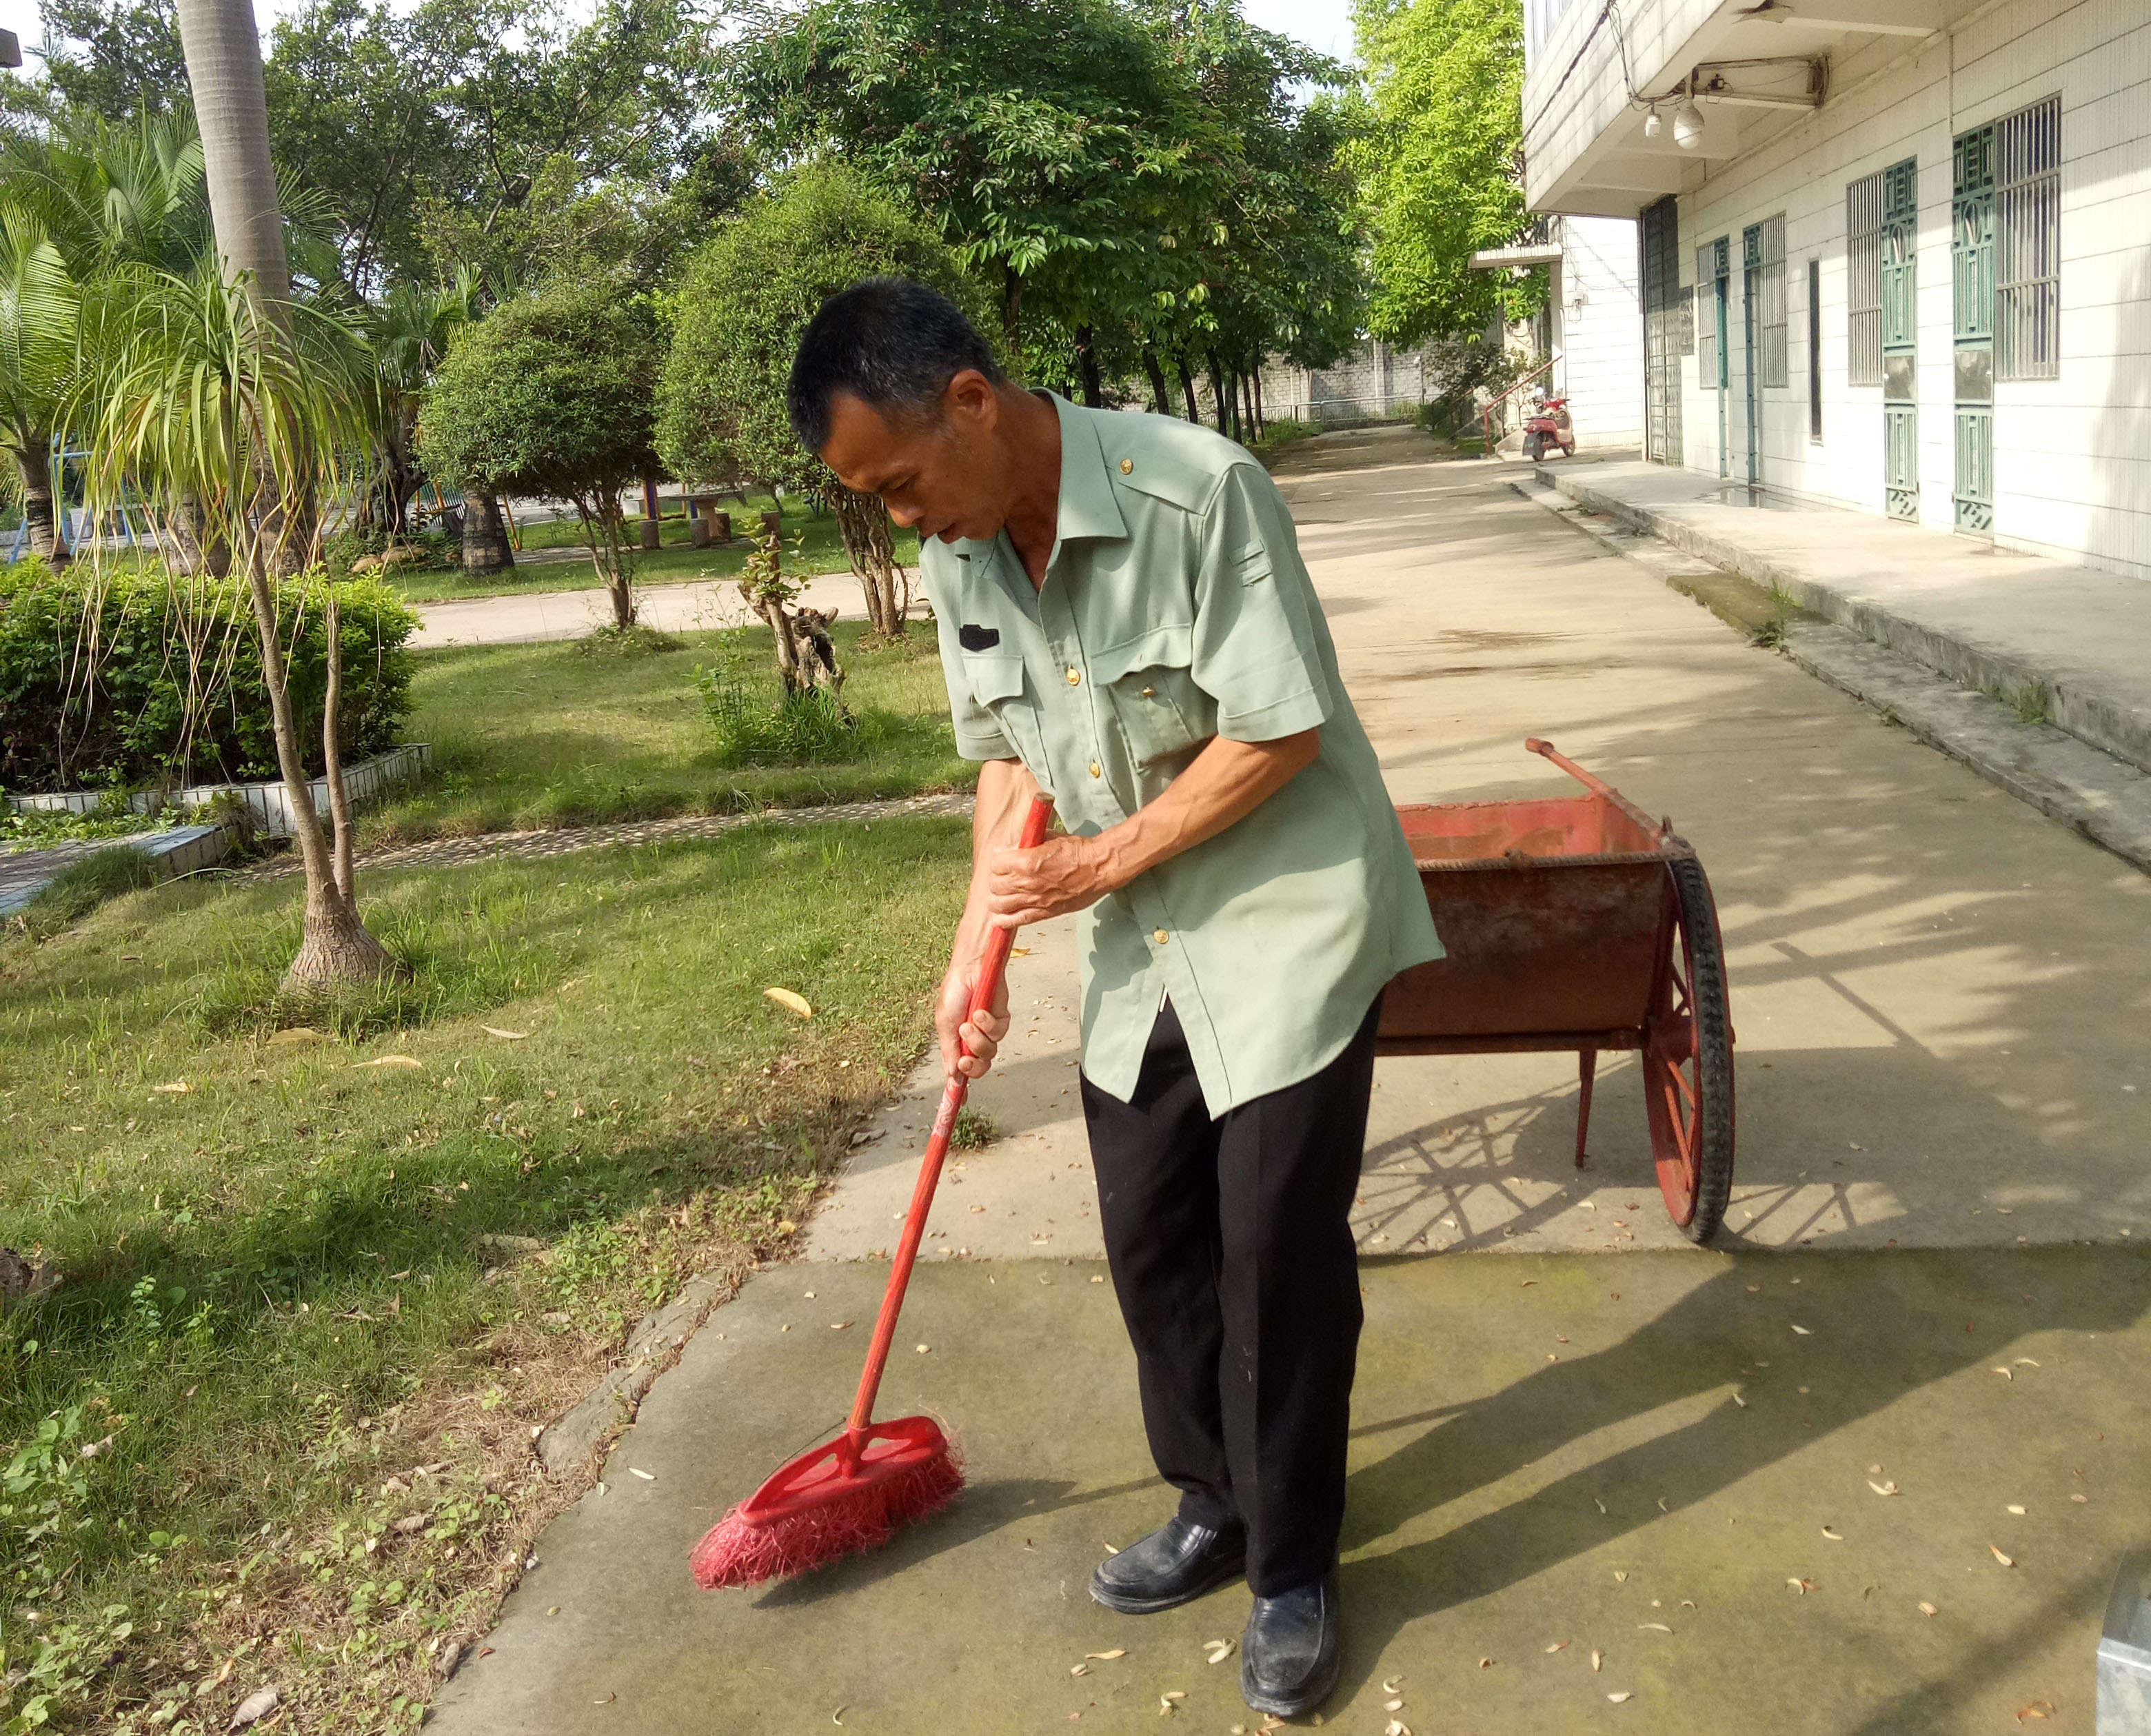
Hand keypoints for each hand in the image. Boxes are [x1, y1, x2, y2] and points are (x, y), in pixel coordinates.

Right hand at [935, 956, 1009, 1082]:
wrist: (970, 968)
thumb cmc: (954, 992)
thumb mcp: (945, 1024)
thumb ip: (949, 1050)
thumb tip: (953, 1076)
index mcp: (958, 1042)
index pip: (961, 1071)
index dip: (961, 1088)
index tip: (959, 1103)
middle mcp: (974, 1039)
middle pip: (980, 1067)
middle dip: (974, 1065)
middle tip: (966, 1059)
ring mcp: (989, 1030)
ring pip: (990, 1051)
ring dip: (978, 1039)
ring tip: (970, 1021)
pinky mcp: (1002, 1019)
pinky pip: (999, 1033)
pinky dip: (989, 1025)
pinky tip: (981, 1011)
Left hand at [983, 833, 1105, 927]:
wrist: (1099, 868)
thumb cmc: (1077, 851)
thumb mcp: (1047, 838)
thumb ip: (1022, 844)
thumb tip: (1002, 850)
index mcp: (1027, 861)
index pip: (995, 864)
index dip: (998, 862)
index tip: (1003, 861)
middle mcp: (1026, 882)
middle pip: (995, 885)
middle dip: (997, 879)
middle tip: (1004, 877)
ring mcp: (1034, 899)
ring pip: (999, 905)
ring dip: (997, 899)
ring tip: (1002, 895)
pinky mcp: (1044, 913)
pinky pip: (1016, 921)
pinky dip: (1004, 921)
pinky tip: (1000, 919)